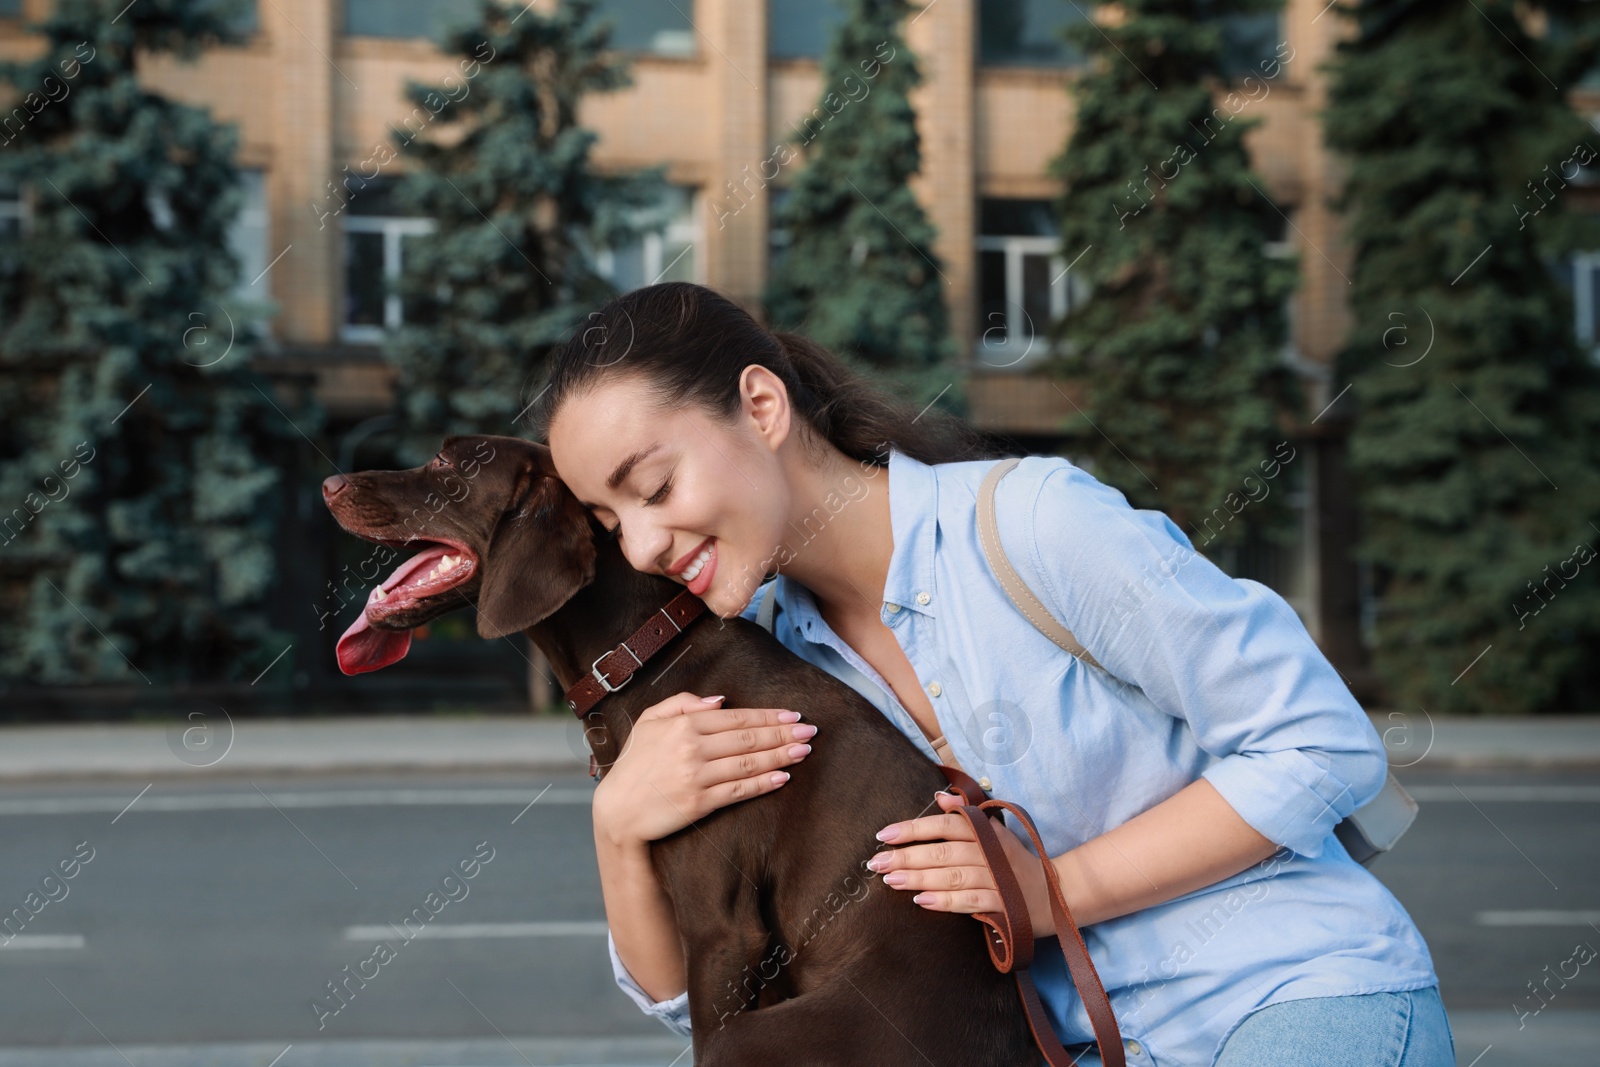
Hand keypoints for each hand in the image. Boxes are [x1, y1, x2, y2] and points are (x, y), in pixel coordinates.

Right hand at [591, 691, 816, 848]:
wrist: (618, 810)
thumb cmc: (635, 763)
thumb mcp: (649, 721)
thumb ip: (683, 703)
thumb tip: (720, 701)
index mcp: (684, 725)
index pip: (737, 718)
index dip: (769, 716)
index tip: (793, 715)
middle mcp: (693, 748)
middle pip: (749, 738)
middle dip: (784, 733)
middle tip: (810, 730)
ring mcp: (697, 777)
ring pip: (748, 763)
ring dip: (781, 756)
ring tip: (804, 750)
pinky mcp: (700, 803)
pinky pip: (739, 790)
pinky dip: (763, 783)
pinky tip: (783, 777)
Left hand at [869, 790, 1055, 939]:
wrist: (1058, 893)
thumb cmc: (1017, 862)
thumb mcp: (996, 833)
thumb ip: (965, 816)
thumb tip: (939, 798)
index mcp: (986, 833)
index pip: (946, 825)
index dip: (914, 829)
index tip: (884, 835)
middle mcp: (990, 853)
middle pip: (943, 852)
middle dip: (907, 856)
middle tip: (877, 862)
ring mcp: (997, 879)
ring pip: (952, 876)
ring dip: (919, 878)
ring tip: (891, 880)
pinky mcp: (1003, 904)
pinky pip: (970, 901)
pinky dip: (945, 901)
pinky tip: (922, 901)